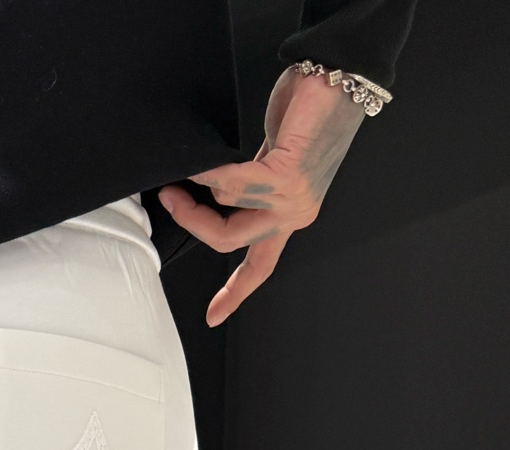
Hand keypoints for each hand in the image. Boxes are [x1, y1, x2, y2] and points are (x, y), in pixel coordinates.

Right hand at [158, 67, 367, 327]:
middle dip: (191, 221)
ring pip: (226, 212)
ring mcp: (294, 200)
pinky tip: (196, 163)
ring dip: (197, 190)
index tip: (214, 316)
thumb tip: (211, 189)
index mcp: (290, 213)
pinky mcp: (289, 179)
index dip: (235, 292)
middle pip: (228, 240)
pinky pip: (232, 185)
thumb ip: (250, 181)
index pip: (261, 264)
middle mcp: (295, 213)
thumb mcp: (273, 155)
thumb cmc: (309, 107)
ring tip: (183, 169)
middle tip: (169, 195)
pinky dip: (208, 174)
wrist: (340, 73)